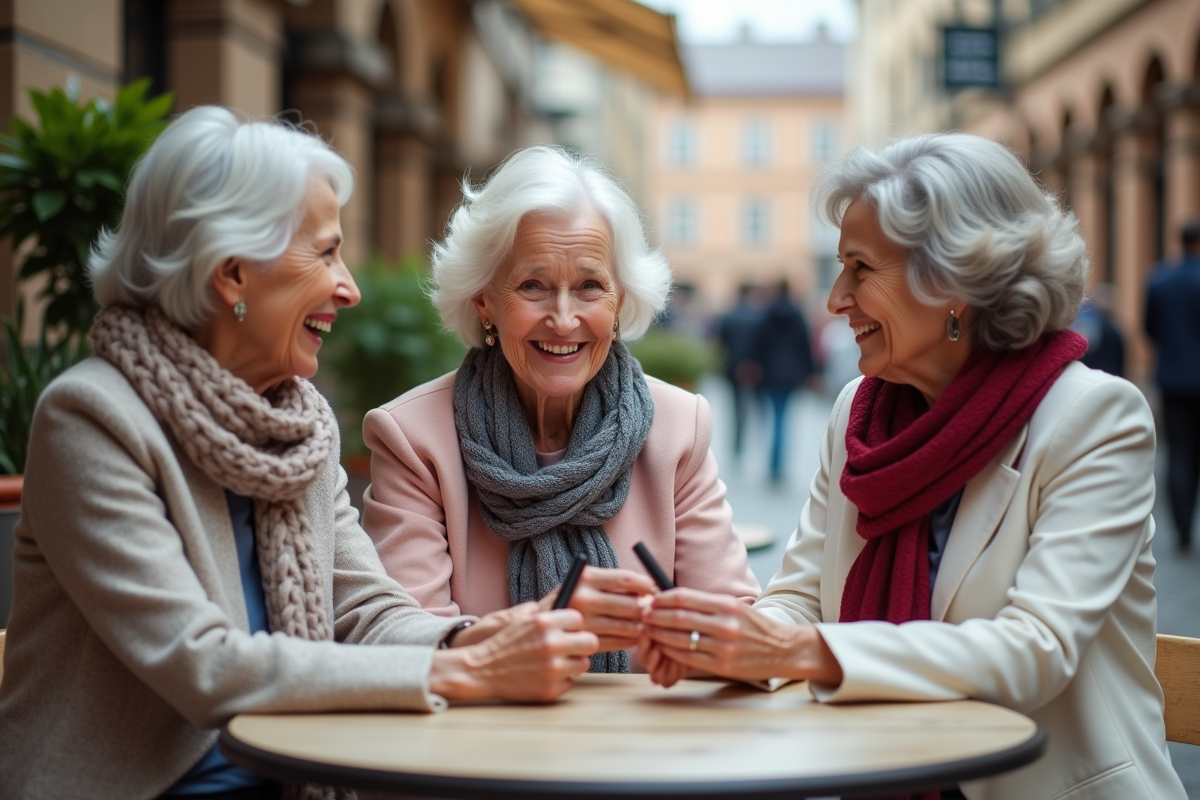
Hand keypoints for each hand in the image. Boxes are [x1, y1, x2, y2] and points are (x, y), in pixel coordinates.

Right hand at [430, 606, 598, 701]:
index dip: (573, 626)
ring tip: (554, 662)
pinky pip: (571, 682)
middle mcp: (552, 643)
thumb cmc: (506, 644)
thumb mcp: (525, 621)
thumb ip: (552, 618)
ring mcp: (553, 668)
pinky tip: (544, 676)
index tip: (567, 631)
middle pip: (590, 642)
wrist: (481, 670)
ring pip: (583, 664)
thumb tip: (580, 617)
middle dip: (581, 645)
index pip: (579, 619)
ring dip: (572, 664)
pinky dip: (561, 681)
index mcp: (545, 622)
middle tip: (571, 648)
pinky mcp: (551, 689)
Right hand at [541, 566, 657, 652]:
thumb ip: (608, 585)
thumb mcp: (580, 584)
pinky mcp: (582, 644)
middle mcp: (583, 599)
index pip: (624, 579)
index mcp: (584, 578)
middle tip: (652, 611)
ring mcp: (583, 624)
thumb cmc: (564, 602)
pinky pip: (615, 644)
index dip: (644, 584)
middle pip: (629, 604)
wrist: (530, 628)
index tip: (652, 588)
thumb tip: (645, 590)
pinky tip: (631, 638)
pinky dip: (628, 642)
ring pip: (625, 627)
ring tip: (643, 625)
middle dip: (645, 608)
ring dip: (639, 627)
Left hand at [644, 588, 842, 685]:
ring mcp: (723, 647)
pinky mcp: (722, 666)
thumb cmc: (755, 626)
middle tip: (643, 615)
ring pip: (680, 639)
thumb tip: (672, 599)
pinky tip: (664, 647)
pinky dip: (672, 651)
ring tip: (648, 631)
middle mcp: (725, 624)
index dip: (663, 598)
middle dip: (655, 616)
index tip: (651, 599)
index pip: (685, 597)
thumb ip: (707, 603)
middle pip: (678, 617)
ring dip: (659, 634)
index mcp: (727, 605)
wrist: (783, 649)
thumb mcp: (735, 607)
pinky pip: (689, 657)